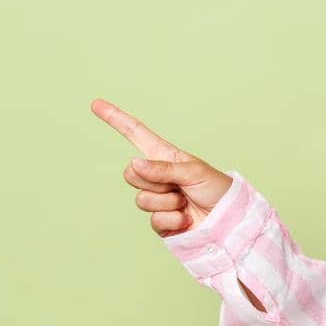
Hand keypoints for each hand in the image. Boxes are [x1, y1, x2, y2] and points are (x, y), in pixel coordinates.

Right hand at [91, 97, 232, 237]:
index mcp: (165, 157)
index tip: (96, 104)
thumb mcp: (194, 171)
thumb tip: (134, 163)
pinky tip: (187, 219)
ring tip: (185, 202)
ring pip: (141, 200)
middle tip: (179, 186)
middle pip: (131, 174)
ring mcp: (157, 200)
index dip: (116, 119)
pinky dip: (173, 220)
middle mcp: (157, 177)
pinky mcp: (159, 221)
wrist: (229, 220)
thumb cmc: (218, 189)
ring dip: (167, 202)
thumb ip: (163, 168)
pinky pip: (153, 220)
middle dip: (155, 181)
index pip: (136, 135)